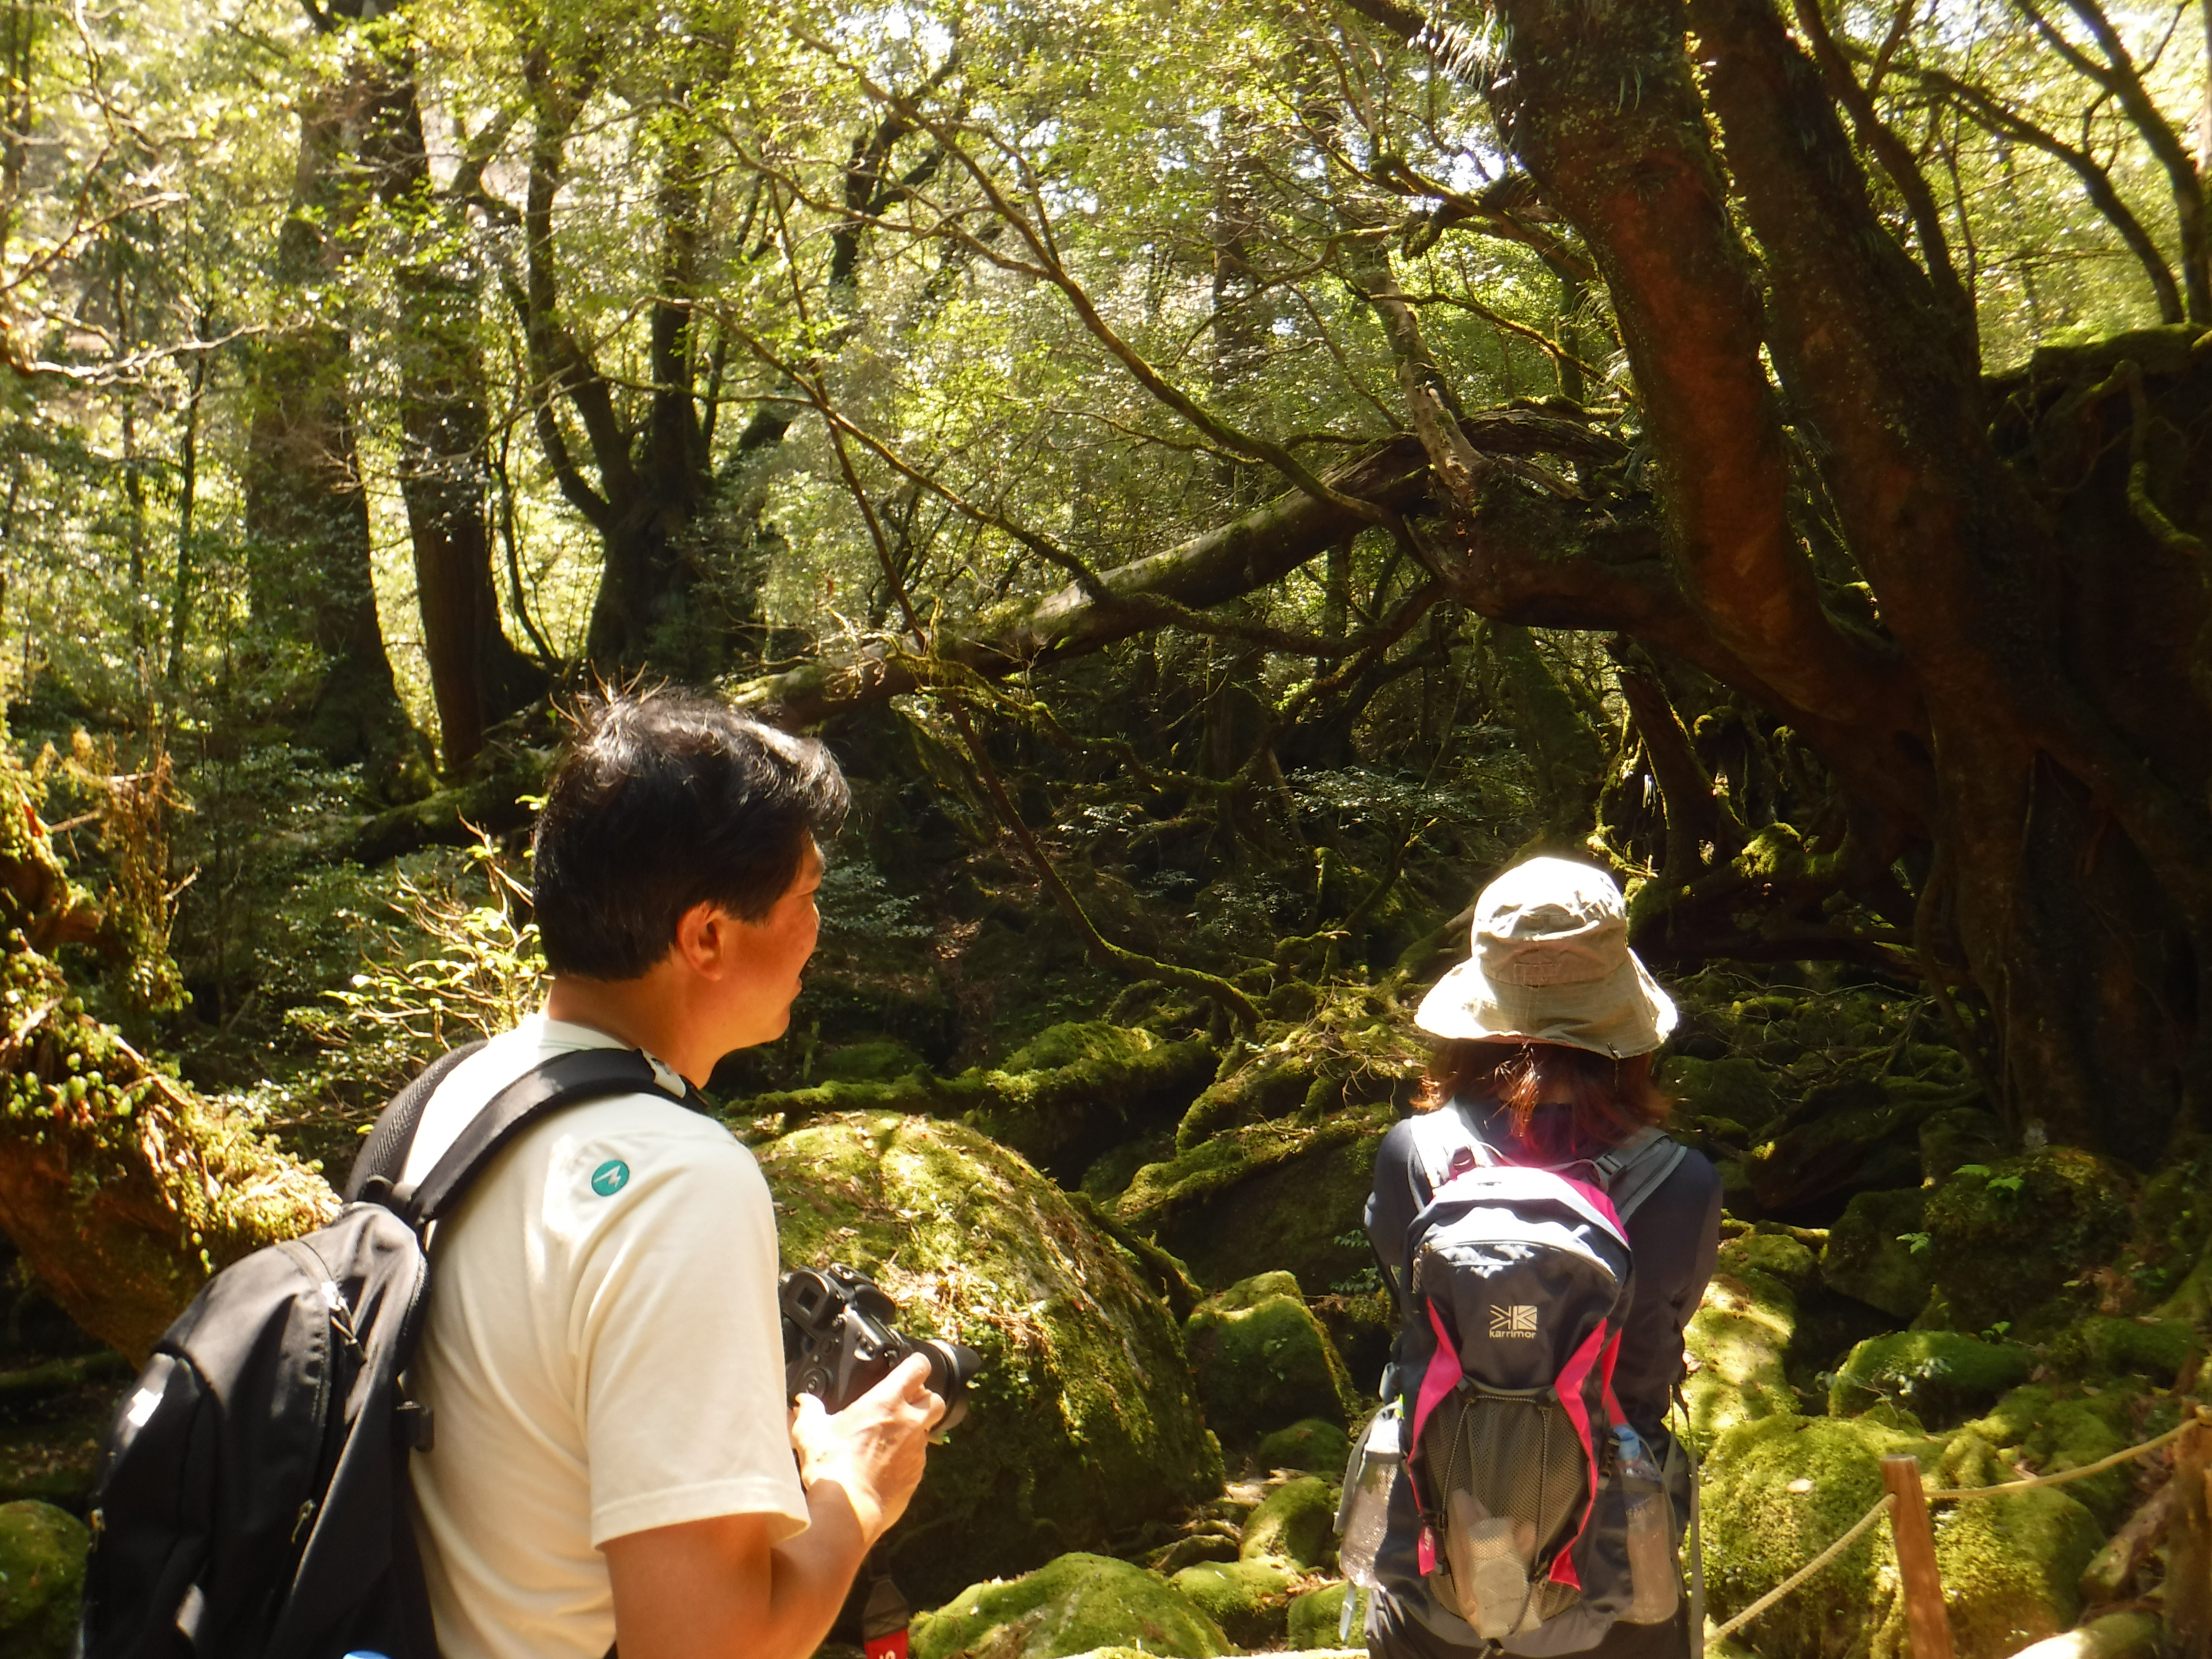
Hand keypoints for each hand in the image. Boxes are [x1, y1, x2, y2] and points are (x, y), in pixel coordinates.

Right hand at [789, 1353, 944, 1544]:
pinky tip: (885, 1466)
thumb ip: (809, 1411)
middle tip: (903, 1405)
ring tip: (889, 1439)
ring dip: (915, 1430)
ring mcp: (917, 1450)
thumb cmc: (831, 1467)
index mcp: (887, 1402)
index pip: (918, 1367)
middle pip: (935, 1398)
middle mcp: (910, 1422)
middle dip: (923, 1399)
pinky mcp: (916, 1476)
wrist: (848, 1512)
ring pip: (928, 1431)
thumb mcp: (811, 1432)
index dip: (916, 1365)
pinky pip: (919, 1459)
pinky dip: (908, 1458)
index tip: (907, 1369)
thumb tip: (802, 1402)